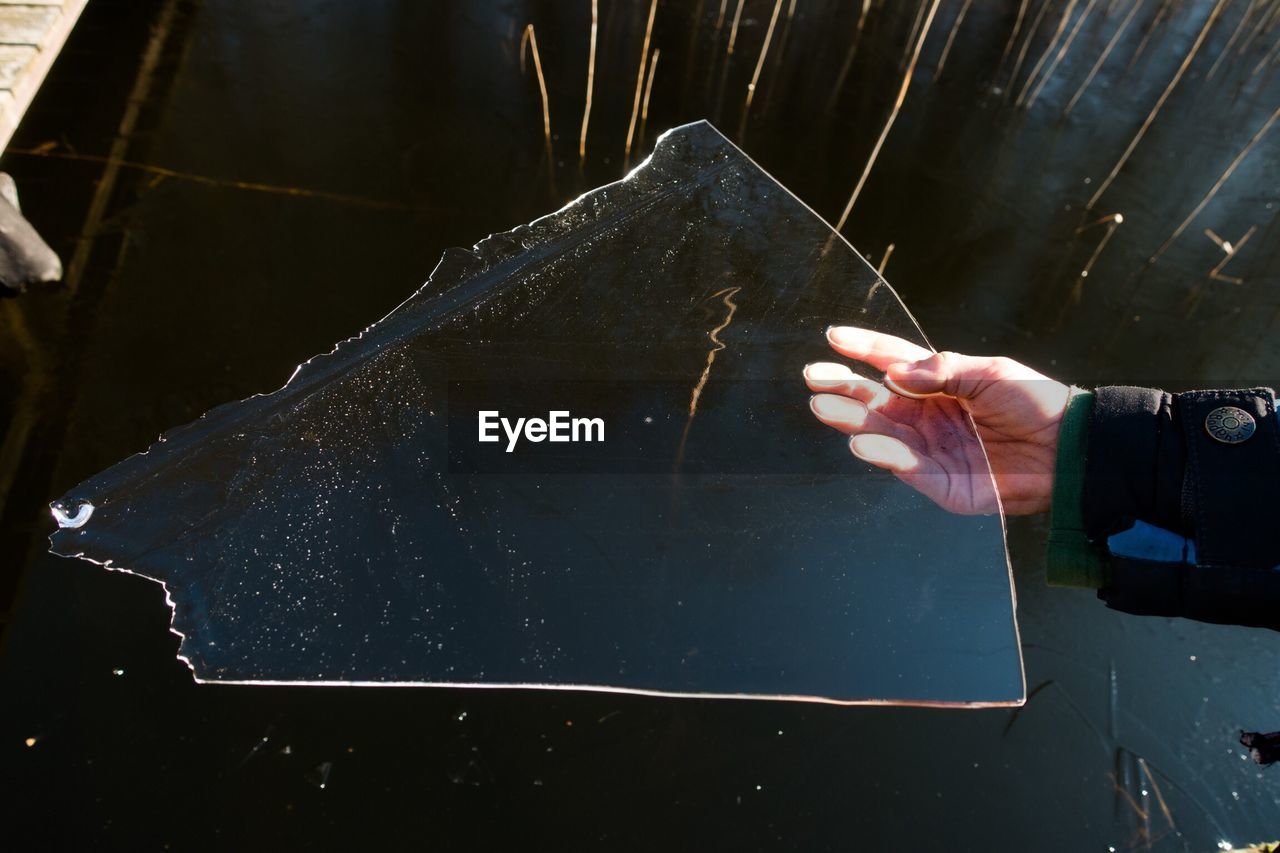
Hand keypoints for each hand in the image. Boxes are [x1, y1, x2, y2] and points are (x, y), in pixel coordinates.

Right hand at [803, 326, 1068, 514]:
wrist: (1070, 449)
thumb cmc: (1037, 403)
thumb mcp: (991, 373)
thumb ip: (943, 370)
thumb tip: (895, 371)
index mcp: (940, 386)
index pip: (893, 363)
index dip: (864, 350)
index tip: (834, 337)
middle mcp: (928, 417)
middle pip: (877, 401)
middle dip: (844, 389)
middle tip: (813, 377)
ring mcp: (931, 451)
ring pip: (882, 434)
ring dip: (852, 420)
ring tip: (823, 407)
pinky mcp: (941, 484)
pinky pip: (906, 468)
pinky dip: (882, 455)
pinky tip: (860, 442)